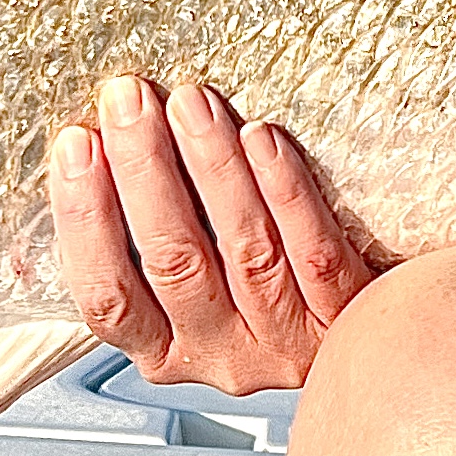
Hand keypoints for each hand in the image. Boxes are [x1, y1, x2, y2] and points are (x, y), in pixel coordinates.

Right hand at [47, 76, 375, 393]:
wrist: (379, 342)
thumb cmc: (260, 287)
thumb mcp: (188, 285)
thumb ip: (142, 240)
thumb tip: (88, 150)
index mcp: (164, 350)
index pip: (108, 297)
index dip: (85, 219)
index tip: (76, 143)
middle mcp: (222, 356)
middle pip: (173, 262)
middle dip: (143, 171)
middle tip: (128, 100)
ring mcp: (285, 343)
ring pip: (244, 250)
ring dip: (211, 167)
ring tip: (191, 103)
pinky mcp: (344, 318)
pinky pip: (312, 252)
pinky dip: (284, 190)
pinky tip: (263, 139)